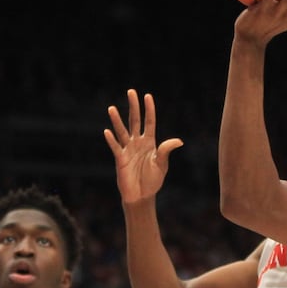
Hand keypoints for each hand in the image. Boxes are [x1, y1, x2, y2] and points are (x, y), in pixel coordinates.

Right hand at [104, 89, 183, 204]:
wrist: (142, 195)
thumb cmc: (152, 180)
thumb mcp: (162, 164)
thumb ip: (166, 151)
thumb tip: (179, 140)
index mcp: (149, 142)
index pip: (149, 122)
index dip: (149, 109)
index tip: (147, 96)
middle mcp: (137, 143)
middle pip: (135, 121)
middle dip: (133, 107)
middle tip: (131, 91)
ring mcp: (128, 150)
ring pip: (122, 131)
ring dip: (117, 120)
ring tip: (112, 108)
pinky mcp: (120, 159)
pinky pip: (116, 147)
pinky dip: (111, 140)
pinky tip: (107, 131)